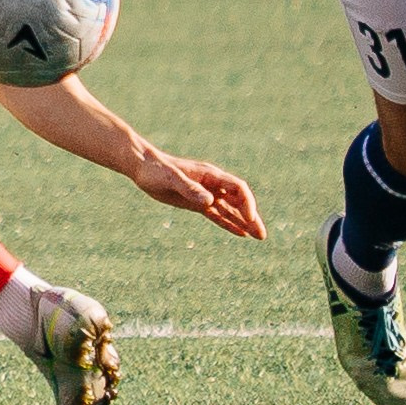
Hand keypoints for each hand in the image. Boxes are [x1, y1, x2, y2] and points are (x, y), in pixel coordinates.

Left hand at [130, 152, 267, 238]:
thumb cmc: (156, 170)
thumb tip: (210, 201)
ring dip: (244, 222)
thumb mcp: (171, 179)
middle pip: (239, 200)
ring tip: (258, 237)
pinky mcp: (197, 203)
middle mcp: (212, 185)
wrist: (143, 167)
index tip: (249, 219)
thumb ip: (190, 189)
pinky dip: (229, 223)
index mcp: (210, 175)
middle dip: (251, 217)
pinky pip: (218, 215)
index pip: (237, 188)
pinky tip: (240, 233)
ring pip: (230, 209)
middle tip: (262, 235)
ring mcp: (205, 194)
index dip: (246, 203)